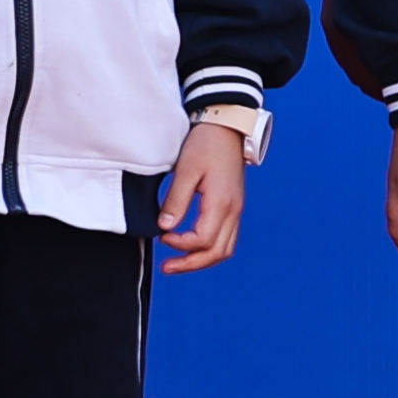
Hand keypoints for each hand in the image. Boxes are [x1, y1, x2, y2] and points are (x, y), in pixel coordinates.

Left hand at [161, 114, 252, 273]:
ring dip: (202, 260)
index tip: (161, 236)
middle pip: (218, 252)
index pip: (204, 239)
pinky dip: (209, 249)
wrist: (226, 129)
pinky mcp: (233, 207)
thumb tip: (164, 227)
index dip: (181, 244)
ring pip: (225, 248)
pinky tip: (190, 246)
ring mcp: (236, 211)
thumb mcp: (186, 170)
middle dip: (192, 264)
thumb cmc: (204, 146)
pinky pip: (226, 238)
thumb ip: (176, 200)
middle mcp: (234, 211)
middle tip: (167, 268)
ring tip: (177, 263)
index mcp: (222, 203)